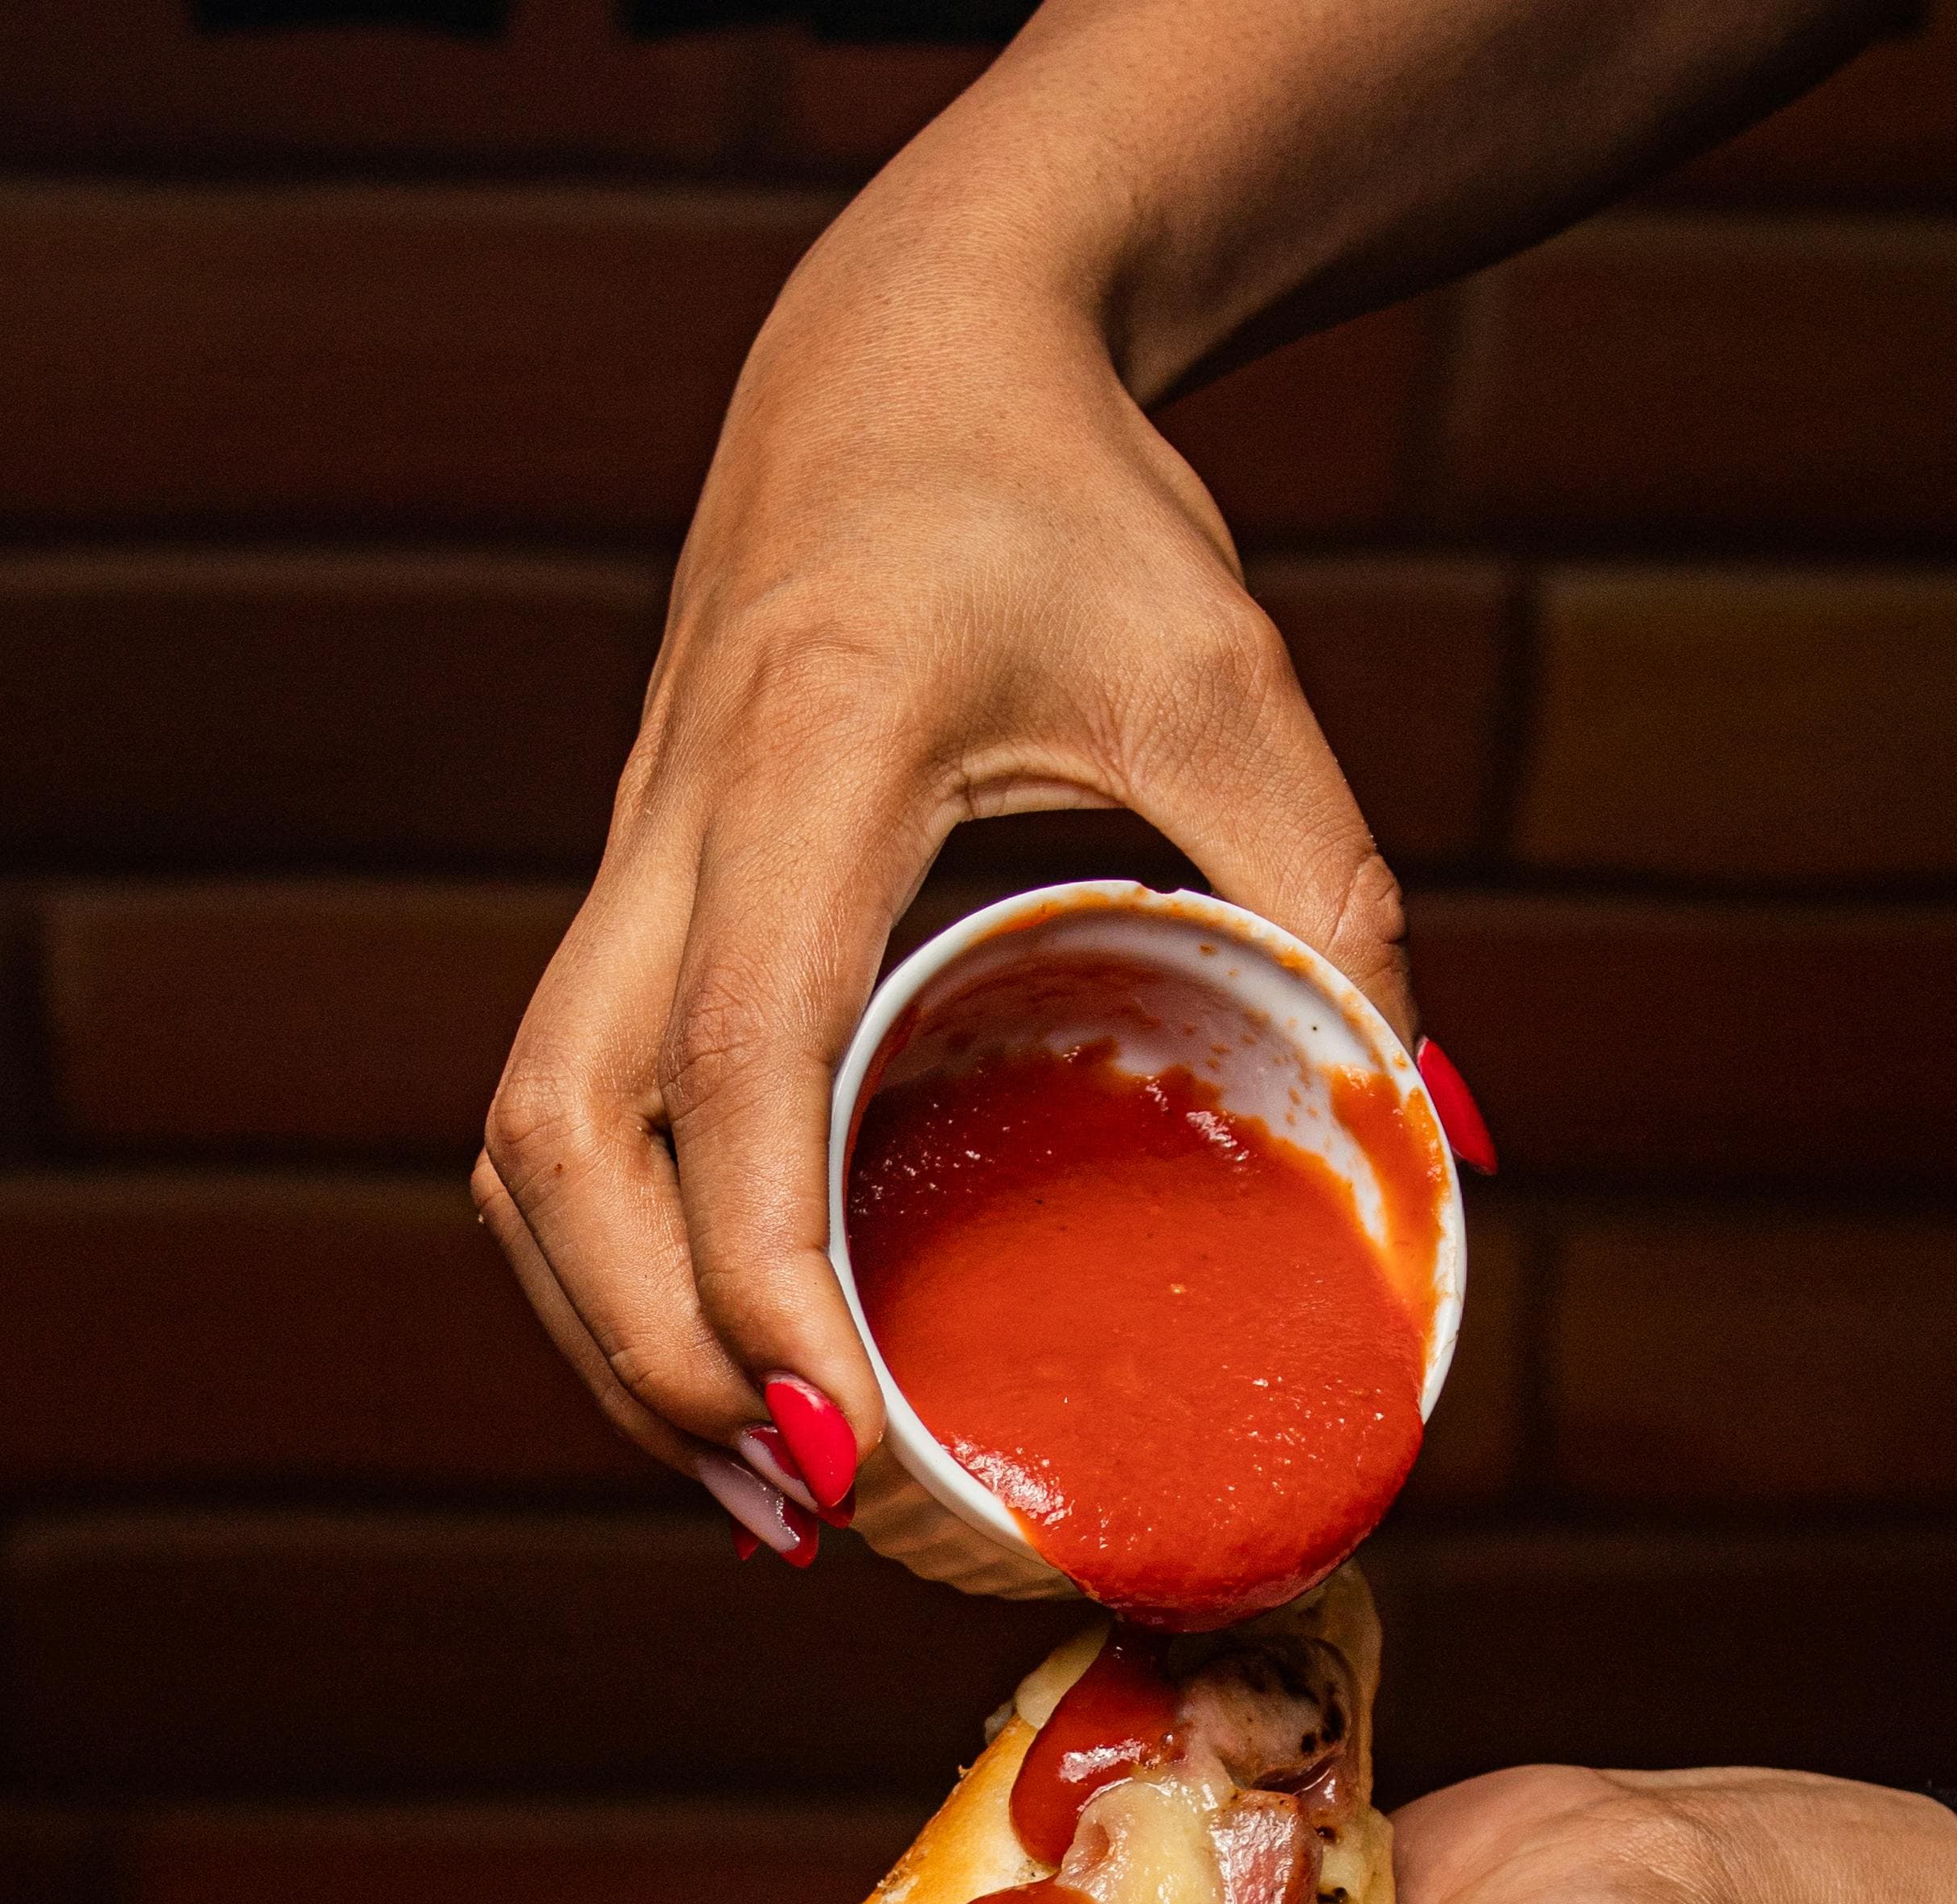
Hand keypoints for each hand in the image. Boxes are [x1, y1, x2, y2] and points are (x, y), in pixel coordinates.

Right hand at [472, 164, 1410, 1510]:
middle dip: (647, 1350)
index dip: (756, 1277)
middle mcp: (670, 822)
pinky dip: (610, 1265)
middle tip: (800, 1498)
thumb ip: (1329, 902)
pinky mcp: (630, 905)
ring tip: (760, 1479)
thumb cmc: (1070, 506)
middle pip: (550, 1133)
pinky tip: (719, 1360)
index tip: (837, 1437)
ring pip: (522, 1144)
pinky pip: (555, 1119)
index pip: (734, 1060)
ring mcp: (625, 868)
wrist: (905, 352)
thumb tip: (1434, 1149)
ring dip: (604, 1333)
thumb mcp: (1232, 681)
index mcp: (809, 754)